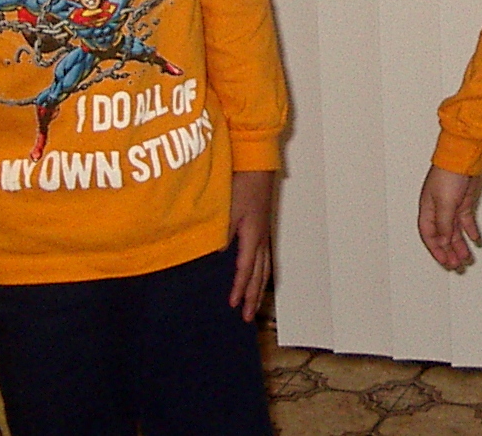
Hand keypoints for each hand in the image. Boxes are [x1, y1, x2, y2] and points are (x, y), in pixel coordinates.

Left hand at [228, 169, 274, 321]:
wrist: (258, 164)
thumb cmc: (243, 183)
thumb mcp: (228, 208)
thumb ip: (222, 232)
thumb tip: (216, 254)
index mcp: (253, 236)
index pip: (246, 269)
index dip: (239, 288)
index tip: (233, 305)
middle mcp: (262, 238)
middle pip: (260, 274)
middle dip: (253, 296)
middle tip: (247, 317)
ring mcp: (264, 233)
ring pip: (265, 267)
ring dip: (259, 287)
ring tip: (254, 303)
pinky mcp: (263, 228)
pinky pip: (265, 258)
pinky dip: (261, 273)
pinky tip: (256, 276)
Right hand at [418, 165, 481, 270]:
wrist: (465, 157)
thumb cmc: (449, 173)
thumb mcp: (444, 203)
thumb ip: (444, 224)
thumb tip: (444, 242)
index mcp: (427, 208)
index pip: (428, 234)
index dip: (436, 250)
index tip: (445, 262)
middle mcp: (438, 208)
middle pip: (442, 236)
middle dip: (449, 252)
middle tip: (457, 266)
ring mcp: (452, 205)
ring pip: (455, 231)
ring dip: (460, 245)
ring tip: (467, 258)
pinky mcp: (464, 201)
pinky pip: (466, 221)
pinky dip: (471, 231)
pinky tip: (476, 240)